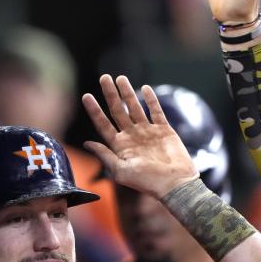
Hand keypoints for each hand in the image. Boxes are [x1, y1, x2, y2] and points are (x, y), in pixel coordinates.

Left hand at [82, 75, 197, 198]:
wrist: (174, 183)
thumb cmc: (147, 181)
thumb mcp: (121, 171)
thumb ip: (105, 155)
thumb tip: (87, 143)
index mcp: (120, 146)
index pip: (103, 124)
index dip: (94, 111)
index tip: (86, 96)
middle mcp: (132, 137)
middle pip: (117, 111)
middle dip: (110, 94)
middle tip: (104, 78)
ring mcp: (148, 132)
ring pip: (135, 107)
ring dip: (127, 93)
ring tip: (120, 78)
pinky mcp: (163, 130)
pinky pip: (156, 111)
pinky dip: (151, 100)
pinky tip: (145, 88)